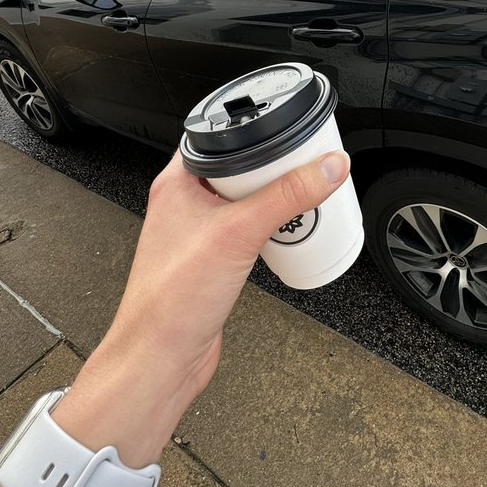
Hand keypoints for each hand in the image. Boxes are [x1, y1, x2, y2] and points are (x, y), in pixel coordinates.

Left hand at [53, 149, 350, 465]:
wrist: (160, 358)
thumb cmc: (169, 300)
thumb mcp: (238, 233)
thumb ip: (286, 196)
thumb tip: (326, 166)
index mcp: (178, 182)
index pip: (220, 136)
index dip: (255, 127)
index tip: (291, 129)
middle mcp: (186, 203)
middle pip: (241, 167)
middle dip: (276, 166)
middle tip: (307, 164)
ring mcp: (200, 233)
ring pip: (247, 200)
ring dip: (276, 199)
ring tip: (305, 197)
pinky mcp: (214, 260)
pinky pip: (250, 231)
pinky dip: (272, 228)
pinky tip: (288, 234)